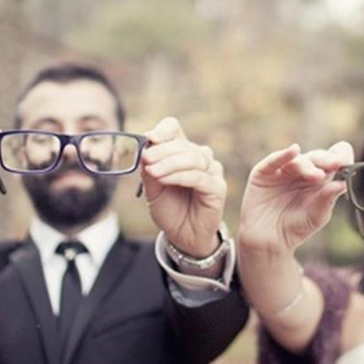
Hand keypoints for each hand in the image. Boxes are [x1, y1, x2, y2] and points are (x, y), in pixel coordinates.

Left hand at [140, 118, 226, 257]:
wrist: (182, 235)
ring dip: (170, 163)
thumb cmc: (169, 209)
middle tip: (146, 159)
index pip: (174, 128)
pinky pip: (199, 176)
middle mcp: (199, 157)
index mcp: (180, 151)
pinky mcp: (217, 187)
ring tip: (152, 172)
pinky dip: (179, 176)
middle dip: (162, 151)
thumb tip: (146, 147)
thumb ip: (149, 167)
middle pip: (183, 144)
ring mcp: (211, 171)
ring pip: (193, 158)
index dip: (163, 130)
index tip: (149, 138)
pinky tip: (165, 180)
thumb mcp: (152, 187)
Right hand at [238, 142, 353, 254]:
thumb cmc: (294, 228)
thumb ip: (328, 199)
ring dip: (308, 165)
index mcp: (319, 179)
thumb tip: (343, 184)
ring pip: (298, 160)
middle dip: (326, 160)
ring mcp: (282, 170)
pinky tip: (294, 151)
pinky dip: (284, 155)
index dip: (340, 158)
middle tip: (336, 164)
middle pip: (317, 157)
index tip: (346, 163)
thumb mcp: (317, 216)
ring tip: (317, 176)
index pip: (332, 161)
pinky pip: (274, 160)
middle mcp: (302, 171)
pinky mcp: (263, 173)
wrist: (268, 241)